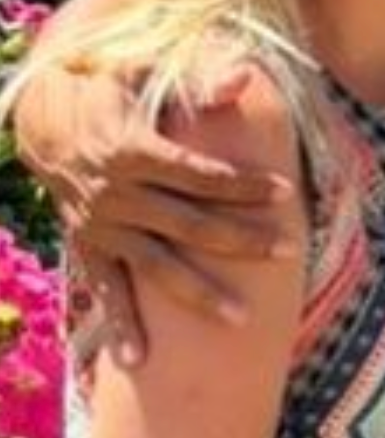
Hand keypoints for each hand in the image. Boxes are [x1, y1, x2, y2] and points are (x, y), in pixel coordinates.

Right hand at [15, 62, 292, 363]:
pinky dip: (120, 325)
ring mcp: (103, 227)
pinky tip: (137, 362)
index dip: (243, 184)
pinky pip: (108, 291)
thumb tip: (245, 76)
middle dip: (242, 239)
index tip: (286, 191)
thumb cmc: (106, 92)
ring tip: (242, 319)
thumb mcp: (144, 77)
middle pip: (190, 224)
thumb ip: (197, 84)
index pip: (200, 175)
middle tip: (289, 251)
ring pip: (157, 267)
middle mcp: (118, 195)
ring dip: (199, 293)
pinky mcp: (88, 247)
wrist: (42, 120)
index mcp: (134, 152)